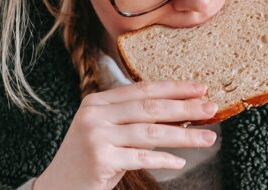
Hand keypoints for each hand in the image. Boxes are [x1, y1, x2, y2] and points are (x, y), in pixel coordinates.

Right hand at [33, 80, 218, 189]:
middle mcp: (95, 114)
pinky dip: (163, 160)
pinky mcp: (100, 159)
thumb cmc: (88, 160)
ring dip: (184, 136)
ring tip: (208, 138)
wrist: (56, 189)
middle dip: (185, 108)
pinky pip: (141, 158)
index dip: (174, 88)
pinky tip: (180, 162)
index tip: (200, 88)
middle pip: (150, 107)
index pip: (143, 89)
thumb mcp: (107, 132)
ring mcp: (96, 136)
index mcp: (98, 101)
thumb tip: (180, 113)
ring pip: (151, 132)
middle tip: (211, 108)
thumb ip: (135, 120)